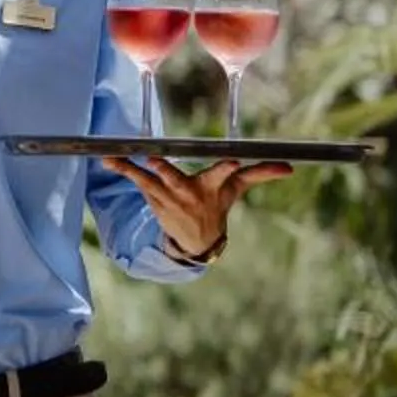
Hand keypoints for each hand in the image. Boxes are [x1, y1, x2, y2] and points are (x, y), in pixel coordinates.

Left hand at [104, 155, 290, 262]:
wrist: (196, 239)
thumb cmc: (217, 204)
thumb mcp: (236, 189)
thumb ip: (259, 174)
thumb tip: (289, 166)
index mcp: (213, 187)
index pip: (224, 176)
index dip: (228, 169)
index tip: (233, 162)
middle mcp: (190, 193)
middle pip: (178, 180)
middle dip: (167, 172)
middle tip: (155, 161)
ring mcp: (168, 197)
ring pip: (149, 181)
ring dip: (132, 170)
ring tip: (114, 158)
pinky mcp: (152, 198)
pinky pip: (136, 182)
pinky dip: (122, 170)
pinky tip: (107, 160)